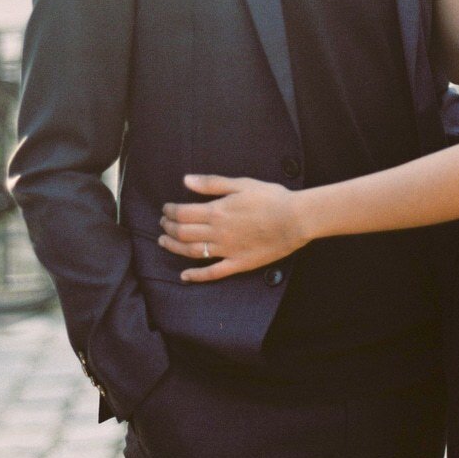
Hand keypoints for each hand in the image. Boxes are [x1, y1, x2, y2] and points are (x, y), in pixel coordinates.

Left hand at [160, 175, 304, 281]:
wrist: (295, 219)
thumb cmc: (271, 197)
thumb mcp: (241, 183)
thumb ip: (212, 183)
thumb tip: (186, 180)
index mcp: (217, 211)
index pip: (183, 213)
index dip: (170, 211)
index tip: (166, 208)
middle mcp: (217, 232)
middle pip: (183, 233)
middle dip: (169, 228)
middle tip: (163, 223)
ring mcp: (227, 250)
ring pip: (192, 252)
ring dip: (174, 247)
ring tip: (164, 242)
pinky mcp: (238, 264)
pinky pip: (213, 273)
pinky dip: (196, 276)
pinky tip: (184, 276)